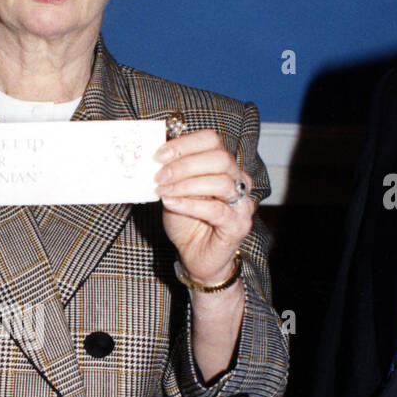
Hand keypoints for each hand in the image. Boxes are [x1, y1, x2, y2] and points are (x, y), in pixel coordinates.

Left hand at [154, 129, 252, 284]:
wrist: (195, 256)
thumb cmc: (187, 222)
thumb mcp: (174, 191)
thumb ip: (172, 173)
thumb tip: (155, 156)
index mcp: (224, 165)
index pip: (212, 140)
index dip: (185, 144)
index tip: (159, 155)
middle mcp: (238, 180)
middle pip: (220, 158)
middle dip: (184, 164)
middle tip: (159, 175)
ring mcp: (242, 203)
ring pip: (221, 182)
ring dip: (186, 184)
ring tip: (163, 191)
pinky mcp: (238, 225)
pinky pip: (217, 210)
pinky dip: (190, 204)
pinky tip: (172, 204)